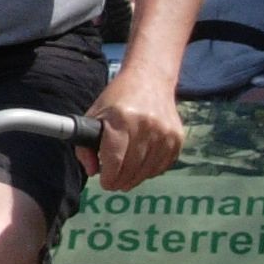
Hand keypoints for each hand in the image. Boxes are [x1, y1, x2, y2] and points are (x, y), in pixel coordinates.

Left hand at [80, 71, 183, 191]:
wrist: (150, 80)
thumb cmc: (117, 100)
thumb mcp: (94, 116)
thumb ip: (86, 146)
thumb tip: (93, 172)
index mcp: (121, 119)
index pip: (115, 159)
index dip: (109, 177)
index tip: (105, 183)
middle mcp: (146, 125)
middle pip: (132, 168)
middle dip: (120, 181)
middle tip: (114, 184)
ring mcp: (165, 132)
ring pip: (148, 171)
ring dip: (135, 179)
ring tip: (126, 177)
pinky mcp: (177, 137)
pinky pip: (163, 165)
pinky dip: (151, 171)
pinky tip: (142, 167)